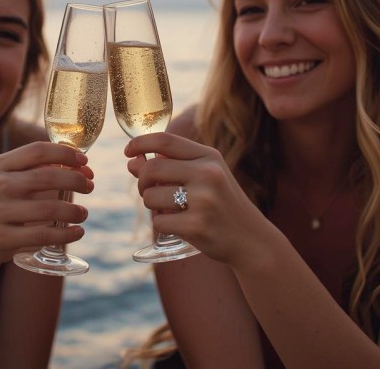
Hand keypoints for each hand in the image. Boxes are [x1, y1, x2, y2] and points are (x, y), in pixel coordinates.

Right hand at [0, 142, 94, 263]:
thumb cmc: (4, 202)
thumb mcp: (10, 179)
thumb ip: (39, 168)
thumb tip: (83, 166)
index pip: (37, 151)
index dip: (65, 153)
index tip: (85, 160)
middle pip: (46, 178)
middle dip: (76, 180)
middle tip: (90, 186)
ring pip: (47, 209)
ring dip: (74, 211)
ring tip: (83, 213)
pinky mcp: (1, 238)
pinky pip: (42, 235)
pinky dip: (66, 234)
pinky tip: (78, 232)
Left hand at [125, 133, 266, 264]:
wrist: (251, 239)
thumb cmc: (221, 205)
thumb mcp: (203, 178)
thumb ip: (170, 167)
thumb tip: (132, 162)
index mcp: (209, 157)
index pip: (165, 140)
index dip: (140, 142)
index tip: (128, 151)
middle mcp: (208, 174)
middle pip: (151, 169)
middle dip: (142, 181)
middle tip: (148, 190)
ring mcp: (204, 200)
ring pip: (150, 196)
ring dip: (151, 205)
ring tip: (169, 210)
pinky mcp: (197, 226)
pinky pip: (159, 221)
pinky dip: (162, 224)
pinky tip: (180, 226)